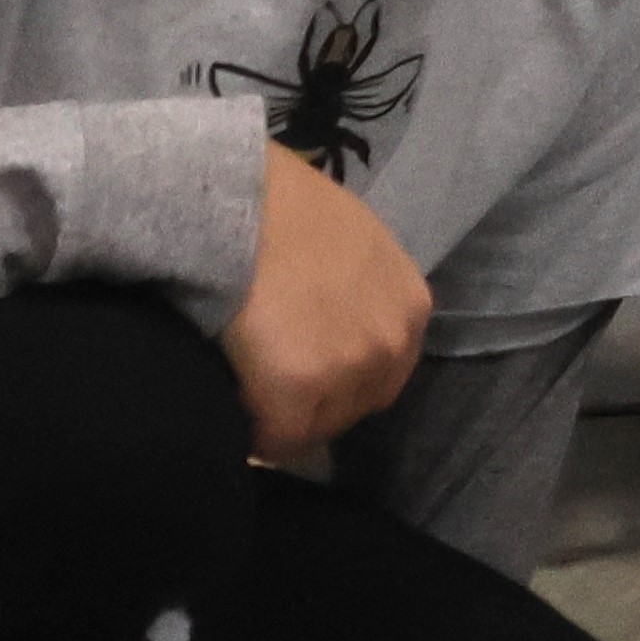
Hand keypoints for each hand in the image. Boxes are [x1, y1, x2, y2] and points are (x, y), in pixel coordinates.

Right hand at [221, 144, 427, 459]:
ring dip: (282, 418)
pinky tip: (229, 405)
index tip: (295, 370)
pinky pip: (276, 441)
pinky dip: (252, 434)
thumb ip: (353, 290)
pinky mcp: (299, 391)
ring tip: (245, 392)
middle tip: (264, 385)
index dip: (333, 380)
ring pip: (316, 427)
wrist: (235, 199)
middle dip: (311, 403)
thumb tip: (324, 320)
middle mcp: (393, 343)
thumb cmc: (280, 206)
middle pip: (352, 405)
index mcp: (411, 306)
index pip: (381, 373)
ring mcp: (350, 369)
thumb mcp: (348, 243)